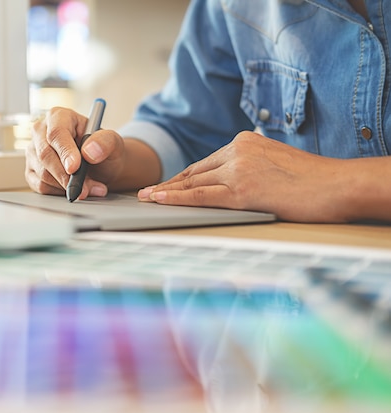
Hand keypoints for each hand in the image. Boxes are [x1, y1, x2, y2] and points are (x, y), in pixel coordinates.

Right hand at [25, 107, 125, 199]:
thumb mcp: (112, 142)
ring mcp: (34, 151)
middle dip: (66, 176)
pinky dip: (59, 192)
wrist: (100, 167)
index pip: (56, 133)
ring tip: (89, 188)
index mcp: (59, 116)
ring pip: (42, 174)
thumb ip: (105, 142)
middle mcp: (41, 131)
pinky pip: (40, 186)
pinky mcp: (31, 170)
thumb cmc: (102, 150)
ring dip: (66, 186)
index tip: (75, 168)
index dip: (65, 151)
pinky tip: (74, 189)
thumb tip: (89, 151)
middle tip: (85, 189)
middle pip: (45, 155)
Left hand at [137, 131, 352, 221]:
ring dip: (165, 192)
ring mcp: (239, 168)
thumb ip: (249, 166)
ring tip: (145, 198)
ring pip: (192, 183)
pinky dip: (175, 199)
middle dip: (168, 184)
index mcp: (244, 141)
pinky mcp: (242, 189)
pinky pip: (200, 195)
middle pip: (194, 172)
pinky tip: (159, 200)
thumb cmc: (311, 180)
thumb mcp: (274, 163)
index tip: (166, 185)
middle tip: (146, 193)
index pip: (205, 163)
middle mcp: (237, 150)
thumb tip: (232, 182)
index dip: (182, 177)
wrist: (338, 184)